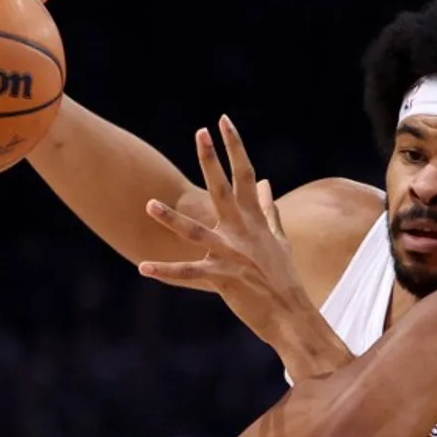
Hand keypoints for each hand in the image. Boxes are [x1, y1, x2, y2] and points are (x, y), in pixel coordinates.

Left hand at [139, 116, 309, 347]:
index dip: (235, 147)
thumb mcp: (279, 240)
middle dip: (212, 160)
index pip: (245, 175)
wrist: (291, 315)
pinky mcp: (222, 278)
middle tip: (201, 132)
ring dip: (171, 218)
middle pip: (224, 190)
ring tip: (149, 204)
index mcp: (254, 221)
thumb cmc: (283, 279)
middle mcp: (243, 232)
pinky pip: (189, 273)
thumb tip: (266, 184)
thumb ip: (269, 210)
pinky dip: (166, 271)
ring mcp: (232, 254)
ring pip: (196, 232)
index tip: (223, 121)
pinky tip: (144, 267)